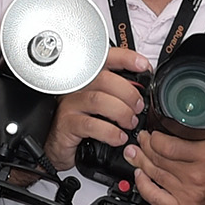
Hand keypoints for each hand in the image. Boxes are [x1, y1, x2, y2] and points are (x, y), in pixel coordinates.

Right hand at [44, 46, 150, 169]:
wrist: (60, 145)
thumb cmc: (83, 123)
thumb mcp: (102, 106)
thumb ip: (119, 95)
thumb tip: (143, 93)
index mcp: (89, 78)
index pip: (106, 58)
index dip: (126, 58)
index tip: (143, 66)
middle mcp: (78, 87)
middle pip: (105, 79)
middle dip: (128, 93)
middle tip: (138, 107)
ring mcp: (70, 105)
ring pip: (99, 100)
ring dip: (121, 112)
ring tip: (130, 123)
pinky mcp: (67, 124)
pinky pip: (91, 125)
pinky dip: (110, 132)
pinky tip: (118, 137)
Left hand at [131, 105, 204, 204]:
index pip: (164, 145)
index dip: (152, 137)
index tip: (151, 132)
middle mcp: (197, 177)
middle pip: (156, 159)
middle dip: (144, 146)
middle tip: (141, 139)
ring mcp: (190, 195)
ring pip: (153, 175)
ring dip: (140, 162)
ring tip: (135, 153)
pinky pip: (155, 198)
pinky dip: (144, 186)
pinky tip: (141, 175)